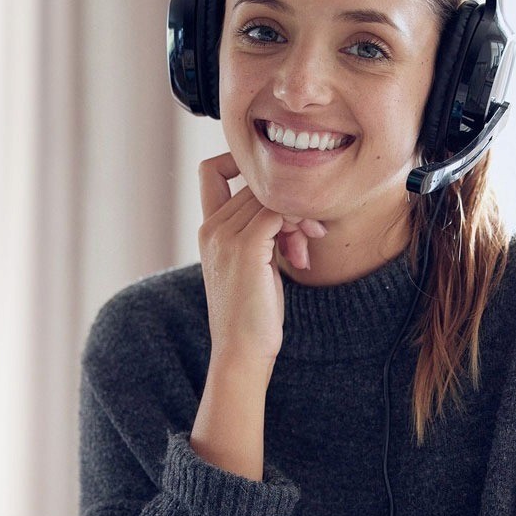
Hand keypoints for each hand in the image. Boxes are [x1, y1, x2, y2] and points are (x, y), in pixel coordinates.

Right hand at [197, 152, 325, 369]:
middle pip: (256, 185)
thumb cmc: (252, 314)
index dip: (240, 165)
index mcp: (207, 230)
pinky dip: (298, 223)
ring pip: (270, 196)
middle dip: (289, 204)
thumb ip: (260, 233)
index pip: (213, 170)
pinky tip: (303, 251)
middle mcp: (211, 228)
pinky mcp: (246, 248)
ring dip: (299, 216)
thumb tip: (290, 209)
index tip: (278, 191)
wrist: (241, 351)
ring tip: (305, 248)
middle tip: (309, 236)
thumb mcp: (252, 265)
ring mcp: (225, 236)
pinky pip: (279, 211)